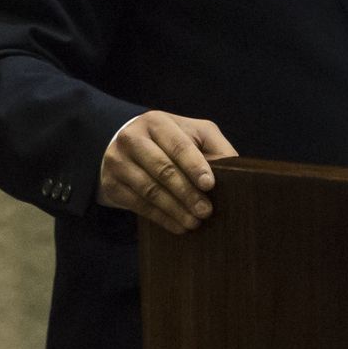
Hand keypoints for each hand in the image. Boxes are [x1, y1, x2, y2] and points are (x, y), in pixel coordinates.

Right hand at [98, 111, 237, 234]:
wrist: (123, 145)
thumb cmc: (168, 140)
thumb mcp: (193, 133)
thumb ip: (215, 146)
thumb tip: (236, 170)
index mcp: (156, 122)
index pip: (177, 145)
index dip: (194, 165)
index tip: (209, 185)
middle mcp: (132, 138)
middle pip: (162, 169)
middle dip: (187, 192)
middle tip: (206, 211)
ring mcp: (117, 161)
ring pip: (149, 189)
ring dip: (175, 209)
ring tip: (195, 222)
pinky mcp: (111, 184)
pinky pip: (138, 205)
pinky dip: (161, 218)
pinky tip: (178, 226)